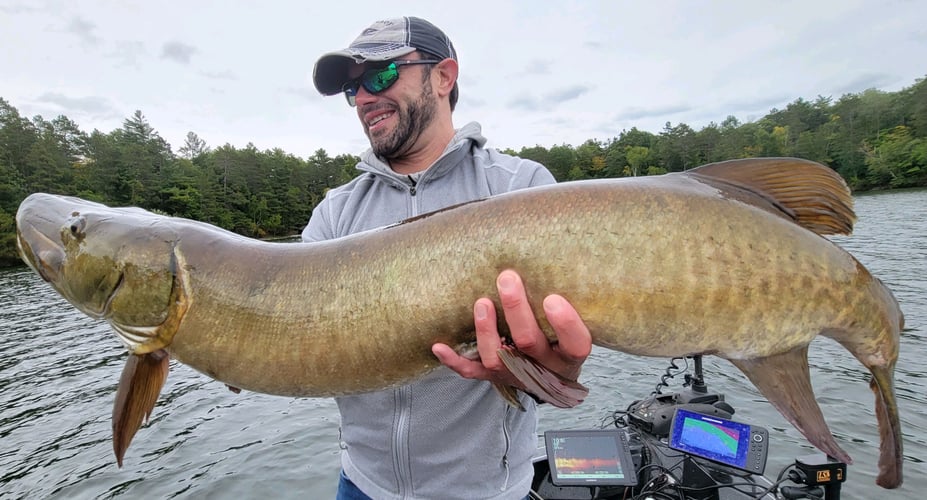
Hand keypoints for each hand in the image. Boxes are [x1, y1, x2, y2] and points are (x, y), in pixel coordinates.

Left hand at [432, 269, 591, 389]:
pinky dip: (453, 360)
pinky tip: (439, 346)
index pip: (575, 344)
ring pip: (498, 359)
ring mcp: (516, 374)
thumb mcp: (575, 326)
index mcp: (568, 355)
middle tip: (507, 279)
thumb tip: (550, 248)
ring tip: (482, 303)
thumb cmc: (561, 340)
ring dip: (486, 331)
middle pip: (529, 343)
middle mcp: (543, 368)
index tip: (552, 298)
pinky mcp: (494, 377)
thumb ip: (566, 298)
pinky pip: (471, 372)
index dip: (565, 324)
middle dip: (516, 310)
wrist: (550, 381)